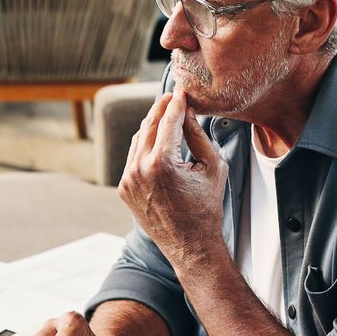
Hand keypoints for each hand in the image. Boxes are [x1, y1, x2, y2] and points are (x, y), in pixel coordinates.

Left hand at [118, 89, 228, 263]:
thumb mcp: (212, 167)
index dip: (177, 102)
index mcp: (162, 163)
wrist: (190, 245)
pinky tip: (157, 138)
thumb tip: (187, 113)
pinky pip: (133, 157)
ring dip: (152, 124)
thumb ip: (198, 136)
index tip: (182, 91)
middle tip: (172, 96)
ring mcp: (128, 179)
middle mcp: (139, 169)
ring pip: (138, 139)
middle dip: (161, 108)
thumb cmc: (206, 208)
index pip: (169, 120)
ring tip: (166, 114)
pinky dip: (144, 144)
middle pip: (149, 125)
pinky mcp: (124, 188)